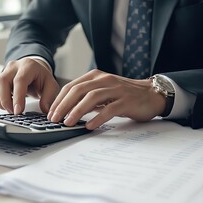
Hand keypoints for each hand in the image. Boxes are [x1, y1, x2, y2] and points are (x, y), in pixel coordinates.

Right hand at [0, 57, 59, 113]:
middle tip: (13, 112)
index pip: (20, 80)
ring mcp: (3, 72)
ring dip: (0, 101)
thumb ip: (48, 97)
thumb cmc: (41, 77)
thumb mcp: (50, 85)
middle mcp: (13, 67)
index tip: (18, 111)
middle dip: (5, 100)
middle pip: (2, 82)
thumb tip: (44, 109)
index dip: (18, 97)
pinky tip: (6, 104)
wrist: (34, 69)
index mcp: (28, 66)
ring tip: (11, 109)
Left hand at [48, 69, 165, 129]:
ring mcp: (116, 89)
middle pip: (78, 90)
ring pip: (92, 98)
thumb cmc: (124, 95)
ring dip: (77, 111)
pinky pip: (109, 109)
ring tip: (68, 122)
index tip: (50, 112)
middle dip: (63, 105)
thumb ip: (87, 98)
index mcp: (96, 77)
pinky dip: (98, 118)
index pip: (72, 86)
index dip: (59, 99)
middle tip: (54, 118)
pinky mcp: (126, 101)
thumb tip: (66, 111)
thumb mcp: (103, 92)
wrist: (151, 94)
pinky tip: (89, 126)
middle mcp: (104, 80)